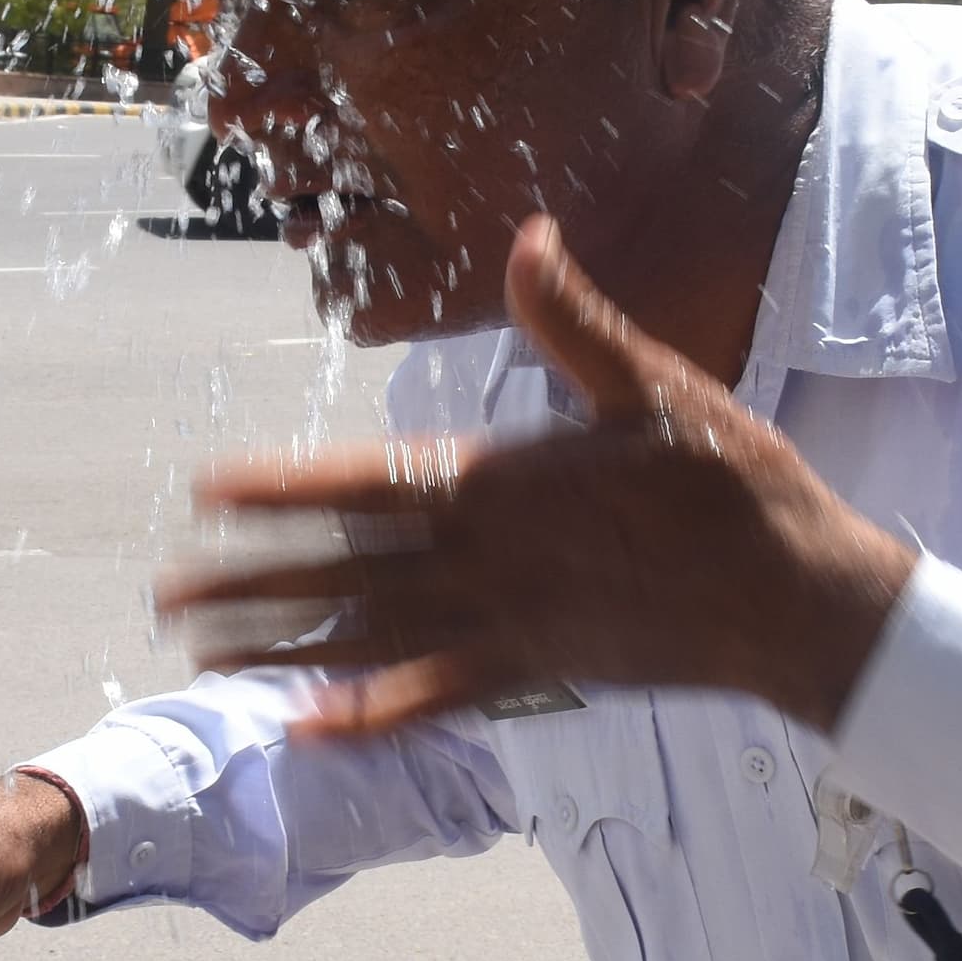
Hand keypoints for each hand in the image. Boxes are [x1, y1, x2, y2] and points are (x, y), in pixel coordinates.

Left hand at [157, 216, 917, 738]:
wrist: (795, 597)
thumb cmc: (732, 484)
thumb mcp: (655, 385)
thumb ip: (575, 320)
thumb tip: (529, 236)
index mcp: (504, 481)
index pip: (365, 482)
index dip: (280, 488)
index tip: (207, 491)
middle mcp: (487, 559)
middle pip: (344, 570)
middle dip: (251, 579)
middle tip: (166, 593)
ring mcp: (506, 624)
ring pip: (370, 639)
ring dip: (284, 645)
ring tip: (206, 655)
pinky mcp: (536, 672)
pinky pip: (433, 699)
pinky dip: (368, 715)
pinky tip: (308, 725)